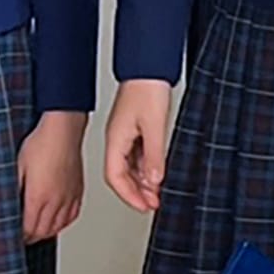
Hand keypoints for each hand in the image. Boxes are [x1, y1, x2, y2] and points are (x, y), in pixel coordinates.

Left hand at [18, 110, 86, 241]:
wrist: (63, 129)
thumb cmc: (40, 143)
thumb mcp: (16, 167)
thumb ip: (12, 190)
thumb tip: (5, 206)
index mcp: (39, 197)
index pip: (28, 229)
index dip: (19, 236)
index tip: (12, 236)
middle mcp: (56, 201)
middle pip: (43, 231)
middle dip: (31, 237)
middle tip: (22, 237)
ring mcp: (69, 197)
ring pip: (58, 227)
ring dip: (45, 232)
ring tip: (36, 231)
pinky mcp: (78, 191)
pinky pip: (71, 216)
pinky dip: (62, 223)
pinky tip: (56, 221)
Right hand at [105, 79, 171, 212]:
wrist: (149, 66)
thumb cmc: (147, 89)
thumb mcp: (155, 126)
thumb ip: (154, 155)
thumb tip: (155, 179)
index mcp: (115, 139)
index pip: (115, 177)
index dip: (129, 196)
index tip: (144, 207)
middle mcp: (117, 139)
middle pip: (121, 175)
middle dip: (137, 193)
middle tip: (153, 204)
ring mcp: (125, 135)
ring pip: (130, 167)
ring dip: (143, 182)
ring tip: (157, 193)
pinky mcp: (134, 129)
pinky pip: (137, 156)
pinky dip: (147, 168)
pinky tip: (157, 173)